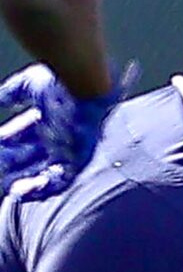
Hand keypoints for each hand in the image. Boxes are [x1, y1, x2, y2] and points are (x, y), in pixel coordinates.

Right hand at [0, 61, 137, 202]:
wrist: (86, 84)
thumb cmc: (62, 81)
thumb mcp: (30, 85)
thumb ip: (12, 93)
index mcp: (48, 120)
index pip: (21, 138)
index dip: (6, 140)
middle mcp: (59, 137)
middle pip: (28, 158)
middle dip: (8, 162)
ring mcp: (69, 150)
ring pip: (40, 174)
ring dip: (20, 179)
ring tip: (6, 182)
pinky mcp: (78, 159)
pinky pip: (60, 183)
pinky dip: (40, 189)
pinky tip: (20, 190)